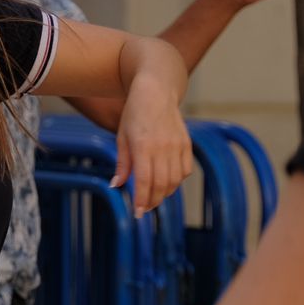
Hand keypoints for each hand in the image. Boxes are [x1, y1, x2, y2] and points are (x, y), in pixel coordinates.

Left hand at [111, 73, 193, 216]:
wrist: (157, 91)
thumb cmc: (134, 114)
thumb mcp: (122, 137)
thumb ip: (123, 163)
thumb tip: (116, 186)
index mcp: (143, 145)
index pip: (145, 181)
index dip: (142, 200)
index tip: (138, 213)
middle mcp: (163, 147)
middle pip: (161, 184)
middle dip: (153, 201)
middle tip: (145, 208)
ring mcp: (177, 145)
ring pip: (175, 180)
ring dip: (165, 193)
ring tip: (154, 197)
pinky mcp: (187, 144)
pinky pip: (185, 170)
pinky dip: (177, 181)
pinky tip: (167, 181)